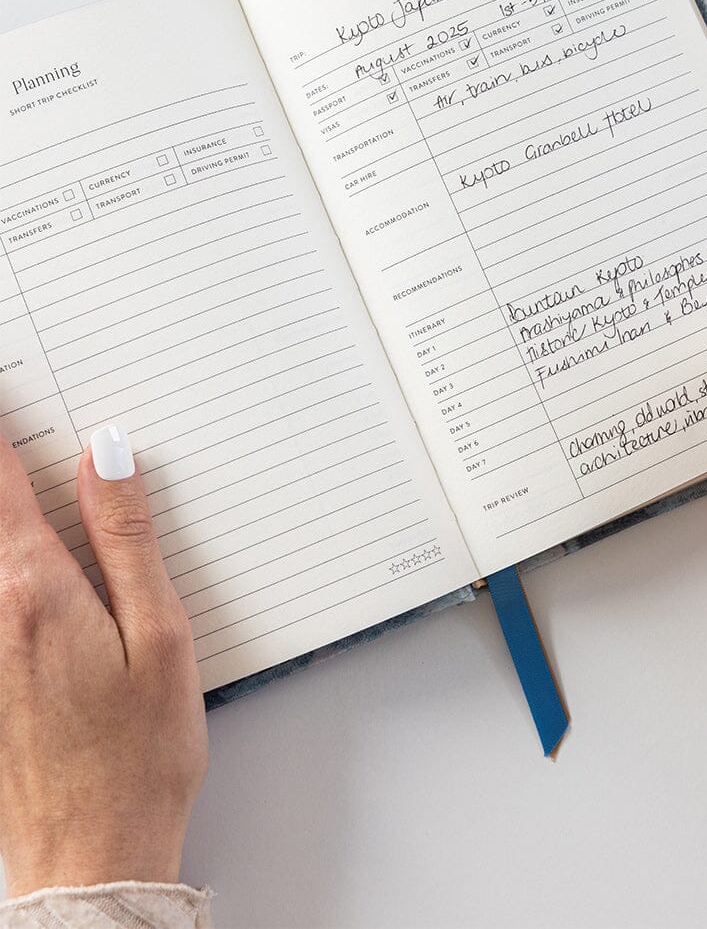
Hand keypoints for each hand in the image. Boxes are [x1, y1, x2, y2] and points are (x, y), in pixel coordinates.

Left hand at [0, 426, 207, 896]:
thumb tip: (108, 455)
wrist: (89, 856)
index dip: (0, 421)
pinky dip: (3, 555)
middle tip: (18, 418)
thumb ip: (128, 536)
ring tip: (31, 492)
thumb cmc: (138, 753)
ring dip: (1, 509)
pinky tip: (29, 552)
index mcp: (33, 589)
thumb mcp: (161, 635)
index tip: (8, 380)